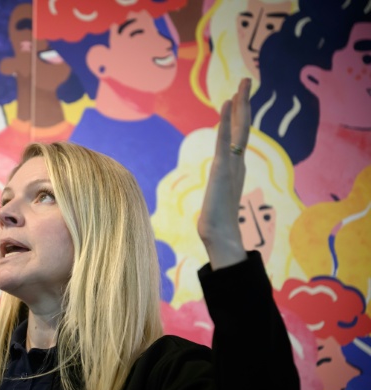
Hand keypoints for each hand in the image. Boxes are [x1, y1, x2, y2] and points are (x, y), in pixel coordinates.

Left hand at [197, 78, 250, 269]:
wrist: (219, 235)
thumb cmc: (216, 223)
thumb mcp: (217, 201)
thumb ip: (219, 195)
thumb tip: (217, 202)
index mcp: (236, 168)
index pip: (238, 137)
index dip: (239, 117)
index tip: (238, 98)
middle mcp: (237, 162)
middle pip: (243, 127)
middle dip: (245, 103)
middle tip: (247, 81)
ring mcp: (232, 164)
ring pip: (239, 128)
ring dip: (240, 105)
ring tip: (242, 84)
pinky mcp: (223, 168)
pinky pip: (225, 139)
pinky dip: (226, 120)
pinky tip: (227, 103)